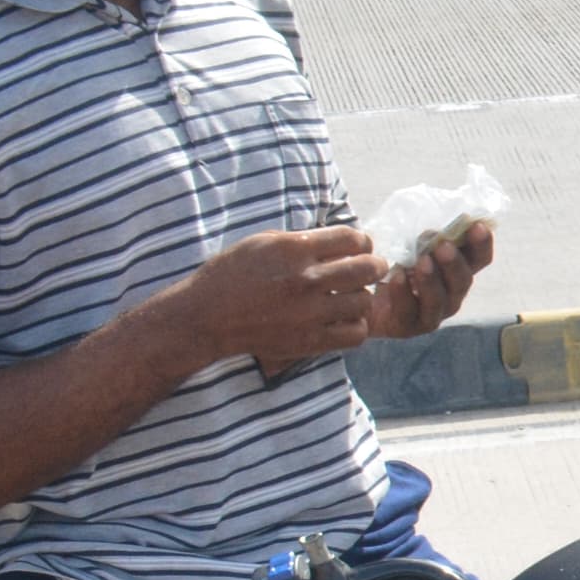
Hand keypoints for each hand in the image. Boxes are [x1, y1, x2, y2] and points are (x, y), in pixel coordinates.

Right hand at [160, 227, 383, 371]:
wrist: (205, 317)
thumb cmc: (230, 275)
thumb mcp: (261, 242)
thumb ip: (301, 240)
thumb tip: (338, 240)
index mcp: (294, 249)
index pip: (351, 239)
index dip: (362, 242)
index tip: (362, 247)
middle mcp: (306, 279)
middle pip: (367, 268)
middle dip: (374, 265)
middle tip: (372, 268)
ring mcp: (310, 312)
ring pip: (363, 301)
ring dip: (361, 296)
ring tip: (351, 295)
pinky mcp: (309, 340)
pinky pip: (355, 333)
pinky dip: (355, 325)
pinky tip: (344, 319)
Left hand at [369, 223, 495, 339]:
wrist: (364, 303)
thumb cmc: (397, 271)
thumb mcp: (413, 252)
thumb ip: (427, 243)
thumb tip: (433, 235)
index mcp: (458, 273)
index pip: (479, 259)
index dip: (482, 244)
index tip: (477, 226)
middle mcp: (452, 295)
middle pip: (463, 282)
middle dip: (455, 263)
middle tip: (444, 246)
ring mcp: (433, 315)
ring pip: (439, 300)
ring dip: (432, 279)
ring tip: (421, 261)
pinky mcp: (409, 326)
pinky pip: (408, 311)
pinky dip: (403, 293)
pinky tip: (396, 276)